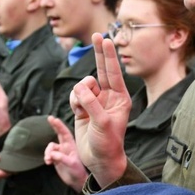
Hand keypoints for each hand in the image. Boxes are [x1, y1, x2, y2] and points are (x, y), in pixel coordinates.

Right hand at [44, 116, 87, 190]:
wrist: (77, 182)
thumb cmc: (78, 172)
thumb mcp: (72, 165)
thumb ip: (62, 158)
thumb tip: (52, 154)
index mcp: (71, 146)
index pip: (65, 132)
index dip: (59, 125)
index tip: (52, 118)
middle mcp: (66, 147)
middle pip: (58, 134)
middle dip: (54, 126)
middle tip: (49, 118)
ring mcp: (61, 152)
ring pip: (50, 147)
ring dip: (48, 152)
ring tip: (49, 160)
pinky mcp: (56, 159)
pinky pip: (48, 155)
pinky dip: (47, 157)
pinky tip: (48, 162)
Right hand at [69, 33, 130, 186]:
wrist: (99, 160)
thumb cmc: (107, 144)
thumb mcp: (102, 124)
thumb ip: (91, 104)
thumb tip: (81, 88)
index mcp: (120, 99)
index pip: (114, 73)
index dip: (109, 55)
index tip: (106, 40)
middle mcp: (109, 97)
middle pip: (102, 69)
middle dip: (99, 53)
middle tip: (97, 34)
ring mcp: (96, 102)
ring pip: (82, 85)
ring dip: (79, 94)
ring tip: (82, 109)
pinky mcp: (83, 108)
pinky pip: (74, 95)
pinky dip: (73, 101)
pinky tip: (78, 112)